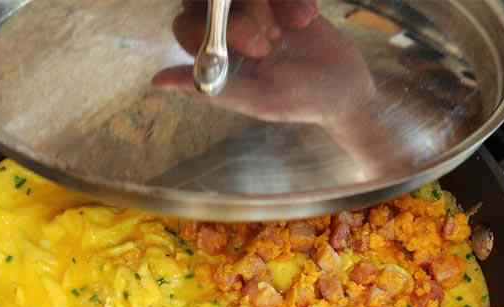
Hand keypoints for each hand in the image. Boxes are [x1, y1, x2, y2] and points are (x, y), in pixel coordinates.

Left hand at [152, 1, 371, 130]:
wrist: (345, 85)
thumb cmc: (297, 100)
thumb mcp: (256, 98)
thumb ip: (210, 86)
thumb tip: (158, 80)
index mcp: (212, 54)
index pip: (186, 24)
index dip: (213, 30)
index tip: (249, 48)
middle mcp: (227, 28)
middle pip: (212, 3)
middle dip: (243, 19)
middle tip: (269, 45)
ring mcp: (253, 7)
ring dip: (270, 9)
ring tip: (289, 35)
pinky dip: (292, 2)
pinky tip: (305, 19)